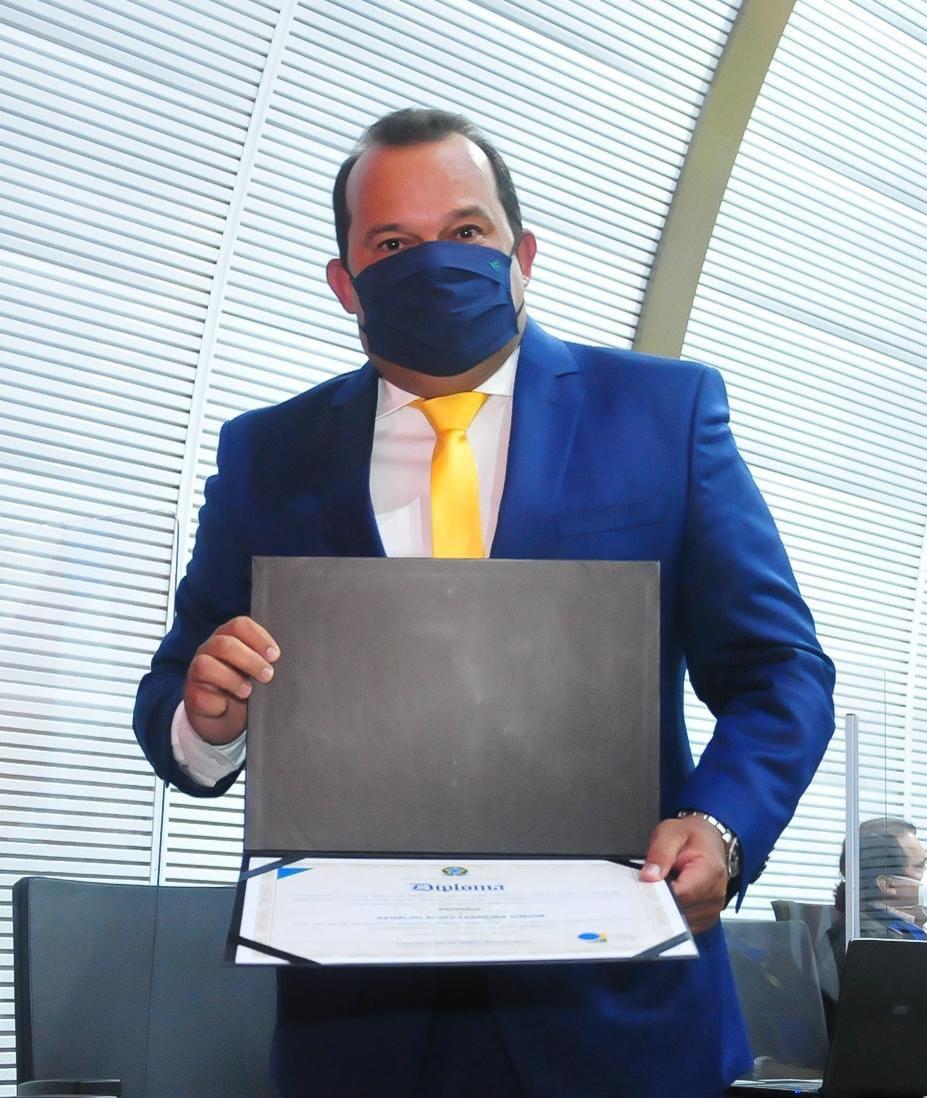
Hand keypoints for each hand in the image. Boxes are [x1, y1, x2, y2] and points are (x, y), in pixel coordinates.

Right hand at [184, 616, 279, 744]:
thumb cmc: (247, 684)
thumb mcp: (258, 669)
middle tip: (268, 675)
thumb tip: (296, 660)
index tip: (275, 655)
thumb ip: (269, 660)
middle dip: (250, 659)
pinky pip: (199, 692)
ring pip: (205, 664)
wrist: (224, 715)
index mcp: (229, 636)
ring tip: (248, 691)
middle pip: (225, 643)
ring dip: (231, 678)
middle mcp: (211, 649)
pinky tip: (228, 704)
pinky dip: (217, 699)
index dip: (259, 637)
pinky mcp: (191, 693)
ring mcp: (197, 670)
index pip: (240, 625)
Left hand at [639, 816, 728, 934]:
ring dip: (667, 912)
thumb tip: (649, 877)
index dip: (660, 896)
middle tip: (644, 892)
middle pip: (682, 912)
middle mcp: (716, 893)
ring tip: (658, 894)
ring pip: (683, 922)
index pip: (683, 894)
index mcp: (710, 870)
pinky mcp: (708, 917)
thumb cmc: (691, 835)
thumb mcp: (671, 833)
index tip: (643, 892)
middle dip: (660, 905)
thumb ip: (660, 853)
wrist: (710, 839)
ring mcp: (714, 908)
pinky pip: (687, 926)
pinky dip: (673, 918)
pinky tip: (666, 902)